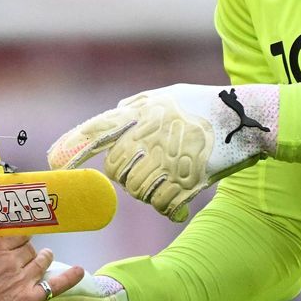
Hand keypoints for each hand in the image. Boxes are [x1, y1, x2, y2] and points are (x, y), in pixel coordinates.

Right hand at [0, 236, 83, 300]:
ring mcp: (24, 277)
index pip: (17, 233)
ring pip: (41, 260)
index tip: (20, 237)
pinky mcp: (31, 296)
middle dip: (26, 251)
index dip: (19, 237)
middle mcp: (13, 258)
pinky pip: (55, 284)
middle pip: (28, 248)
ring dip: (43, 257)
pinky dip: (69, 277)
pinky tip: (78, 271)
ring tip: (44, 257)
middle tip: (22, 256)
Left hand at [48, 83, 278, 220]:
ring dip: (151, 191)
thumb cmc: (205, 105)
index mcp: (141, 112)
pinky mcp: (186, 180)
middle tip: (151, 170)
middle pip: (117, 170)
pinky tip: (181, 199)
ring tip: (172, 178)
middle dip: (128, 176)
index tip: (53, 163)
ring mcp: (167, 159)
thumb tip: (115, 112)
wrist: (247, 119)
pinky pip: (162, 204)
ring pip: (138, 191)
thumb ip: (138, 105)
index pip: (95, 131)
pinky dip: (169, 206)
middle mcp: (148, 135)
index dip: (71, 148)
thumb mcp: (167, 95)